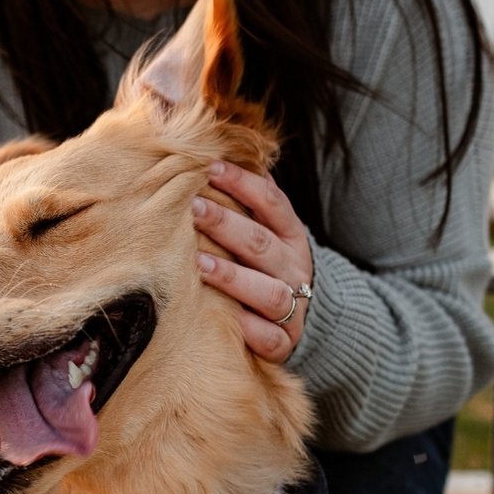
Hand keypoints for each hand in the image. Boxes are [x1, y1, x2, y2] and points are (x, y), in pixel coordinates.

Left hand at [194, 161, 315, 362]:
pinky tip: (226, 318)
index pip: (272, 202)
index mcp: (291, 235)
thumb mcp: (264, 230)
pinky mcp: (284, 344)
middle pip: (262, 244)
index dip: (243, 184)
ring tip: (198, 262)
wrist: (300, 320)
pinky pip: (270, 338)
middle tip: (193, 207)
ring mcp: (293, 308)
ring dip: (232, 276)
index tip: (211, 167)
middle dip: (226, 224)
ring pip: (268, 292)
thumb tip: (212, 150)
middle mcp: (294, 269)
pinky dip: (250, 330)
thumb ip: (246, 200)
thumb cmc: (265, 267)